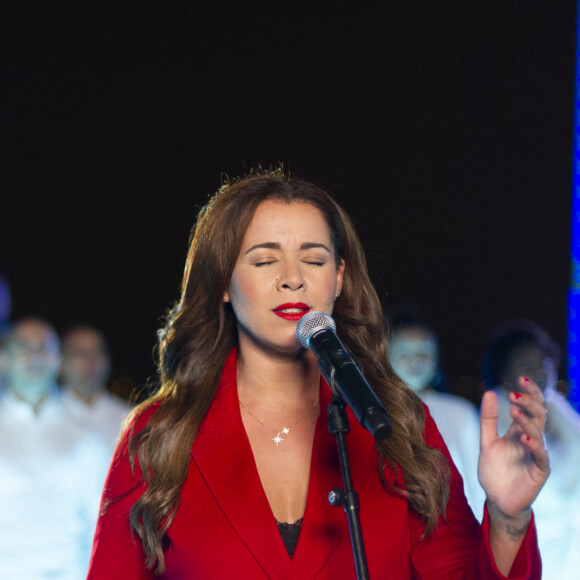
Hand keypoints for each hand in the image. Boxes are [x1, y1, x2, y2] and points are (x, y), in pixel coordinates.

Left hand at [479, 376, 549, 520]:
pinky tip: (524, 437)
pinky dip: (533, 444)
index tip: (520, 377)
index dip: (529, 392)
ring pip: (539, 432)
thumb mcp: (486, 442)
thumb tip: (489, 392)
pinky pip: (540, 455)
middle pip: (539, 415)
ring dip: (527, 420)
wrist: (498, 501)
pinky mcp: (539, 471)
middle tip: (514, 394)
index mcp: (520, 431)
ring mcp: (537, 455)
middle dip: (529, 402)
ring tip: (514, 410)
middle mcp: (531, 440)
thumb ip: (488, 420)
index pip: (530, 406)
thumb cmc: (495, 471)